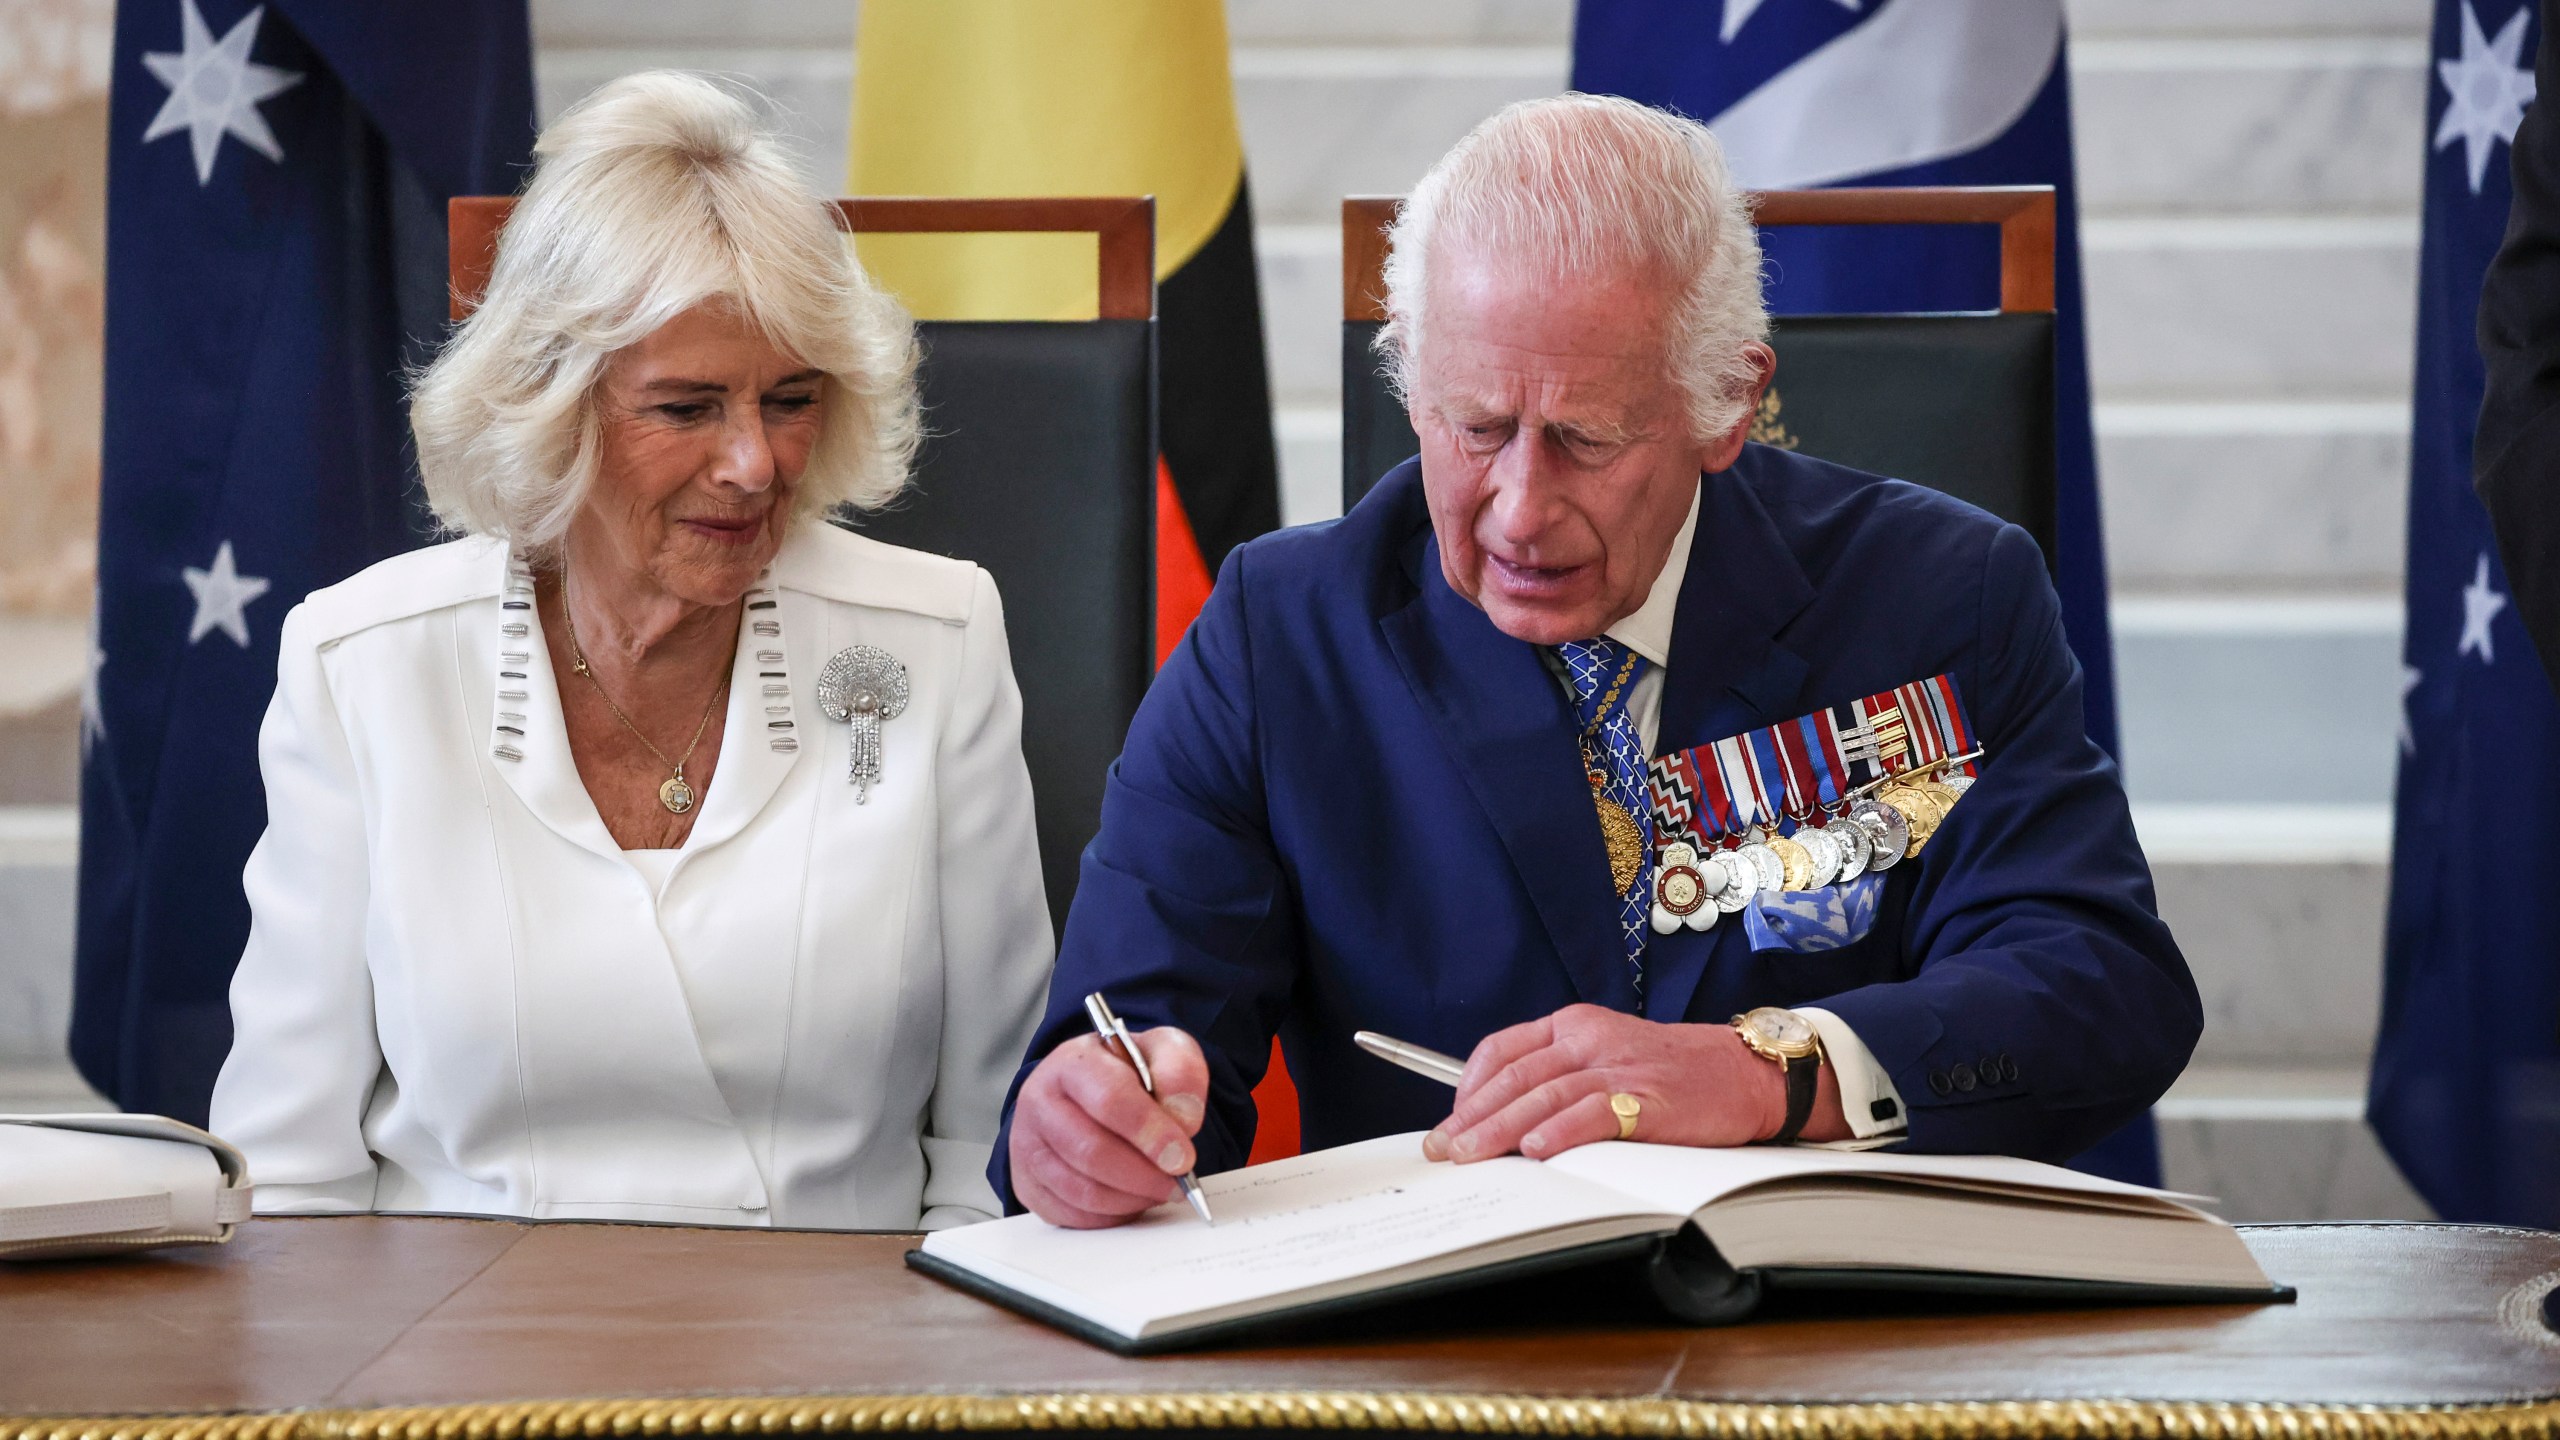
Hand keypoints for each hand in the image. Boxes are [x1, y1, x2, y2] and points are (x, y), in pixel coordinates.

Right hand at [1009, 1027, 1208, 1227]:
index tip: (1182, 1156)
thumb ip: (1180, 1073)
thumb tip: (1184, 1119)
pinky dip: (1111, 1214)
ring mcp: (1028, 1146)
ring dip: (1131, 1198)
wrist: (1088, 1091)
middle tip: (1178, 1182)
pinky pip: (1073, 1214)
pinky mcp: (1028, 1184)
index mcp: (1072, 1062)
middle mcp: (1039, 1101)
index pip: (1109, 1099)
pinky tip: (1132, 1198)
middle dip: (1144, 1175)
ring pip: (1082, 1190)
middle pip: (1092, 1152)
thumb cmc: (1126, 1073)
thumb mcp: (1162, 1051)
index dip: (1150, 1133)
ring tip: (1160, 1188)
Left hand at [1421, 1004, 1845, 1162]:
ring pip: (1544, 1095)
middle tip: (1443, 1148)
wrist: (1746, 1073)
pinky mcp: (1648, 1098)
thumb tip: (1503, 1119)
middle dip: (1472, 1116)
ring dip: (1500, 1129)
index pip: (1503, 1050)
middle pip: (1516, 1077)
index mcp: (1575, 1024)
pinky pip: (1593, 1113)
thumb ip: (1561, 1076)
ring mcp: (1619, 1067)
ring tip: (1471, 1155)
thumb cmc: (1675, 1074)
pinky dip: (1560, 1132)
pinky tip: (1535, 1150)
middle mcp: (1591, 1039)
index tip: (1449, 1119)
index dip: (1468, 1087)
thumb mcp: (1608, 1057)